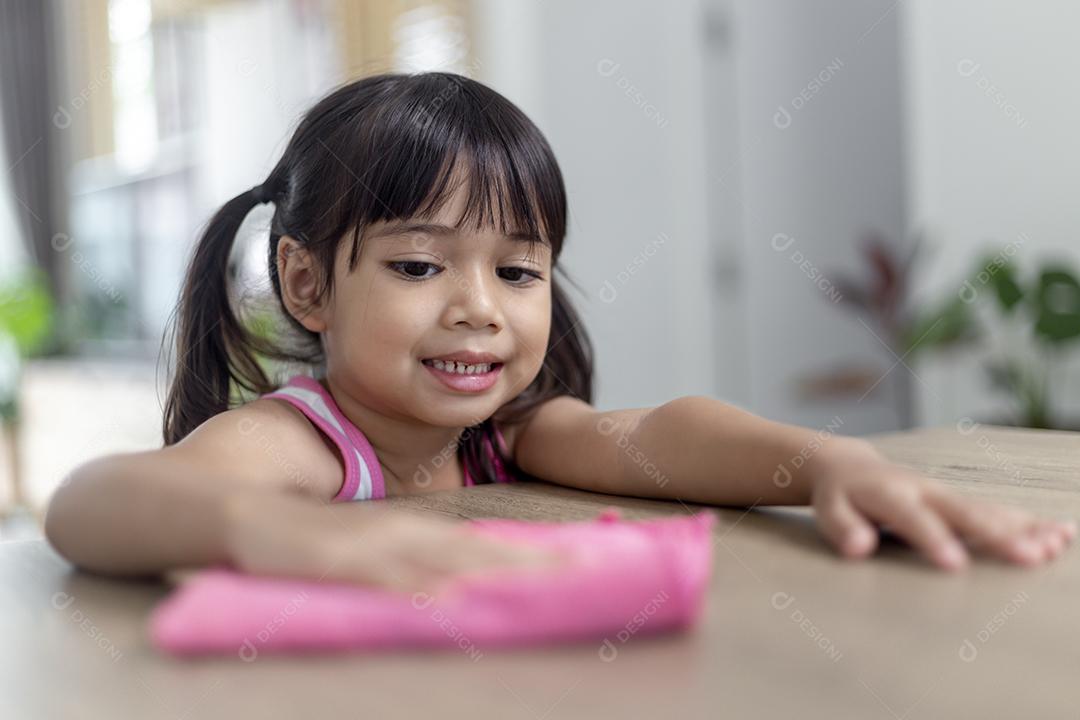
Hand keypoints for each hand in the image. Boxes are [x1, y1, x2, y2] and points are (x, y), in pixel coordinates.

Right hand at [224, 491, 564, 593]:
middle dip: (532, 560)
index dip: (530, 554)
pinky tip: (449, 599)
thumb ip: (412, 561)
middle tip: (585, 565)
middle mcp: (403, 535)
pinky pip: (388, 579)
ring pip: (444, 561)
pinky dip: (420, 589)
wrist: (247, 513)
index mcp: (413, 532)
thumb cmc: (315, 538)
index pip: (482, 545)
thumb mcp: (372, 547)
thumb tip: (457, 585)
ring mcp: (374, 547)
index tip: (579, 559)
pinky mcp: (342, 563)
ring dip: (493, 571)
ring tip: (540, 580)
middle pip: (478, 551)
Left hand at [808, 440, 1077, 569]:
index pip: (912, 517)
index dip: (932, 539)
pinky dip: (1030, 523)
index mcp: (889, 493)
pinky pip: (999, 512)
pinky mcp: (960, 502)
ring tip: (1055, 546)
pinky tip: (1062, 535)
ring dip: (1023, 528)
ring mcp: (947, 495)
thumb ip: (843, 528)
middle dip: (997, 535)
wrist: (851, 466)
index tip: (954, 565)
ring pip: (989, 511)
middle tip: (1029, 557)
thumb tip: (859, 549)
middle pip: (964, 513)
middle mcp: (925, 490)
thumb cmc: (840, 495)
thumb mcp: (828, 509)